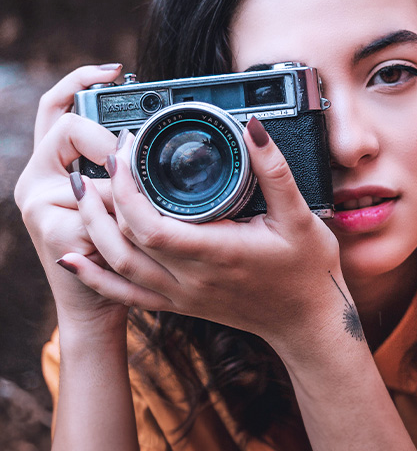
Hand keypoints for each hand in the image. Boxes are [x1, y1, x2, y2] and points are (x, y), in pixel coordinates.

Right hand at [14, 64, 127, 334]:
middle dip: (104, 139)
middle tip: (128, 159)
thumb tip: (147, 137)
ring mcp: (38, 205)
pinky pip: (98, 207)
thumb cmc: (116, 245)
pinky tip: (129, 235)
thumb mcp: (116, 198)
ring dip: (119, 190)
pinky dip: (121, 218)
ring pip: (86, 169)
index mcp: (50, 165)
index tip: (116, 70)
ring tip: (134, 212)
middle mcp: (36, 181)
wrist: (97, 303)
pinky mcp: (51, 229)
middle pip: (65, 128)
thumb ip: (120, 166)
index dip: (80, 81)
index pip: (55, 107)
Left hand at [62, 119, 342, 356]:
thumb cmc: (307, 269)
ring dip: (93, 228)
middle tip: (99, 159)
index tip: (123, 153)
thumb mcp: (299, 214)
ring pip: (119, 266)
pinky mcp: (179, 304)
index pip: (151, 226)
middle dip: (103, 198)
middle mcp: (191, 279)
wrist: (308, 323)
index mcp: (216, 253)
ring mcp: (181, 295)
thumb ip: (273, 169)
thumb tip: (252, 127)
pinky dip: (95, 275)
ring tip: (82, 191)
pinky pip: (126, 294)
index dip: (127, 189)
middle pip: (125, 242)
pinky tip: (73, 257)